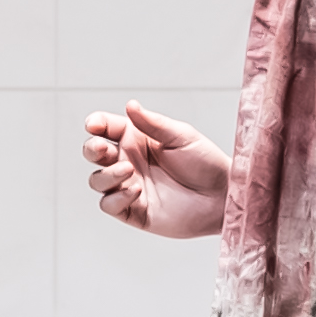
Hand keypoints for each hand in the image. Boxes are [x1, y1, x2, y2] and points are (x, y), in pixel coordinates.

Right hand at [84, 103, 225, 238]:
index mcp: (137, 139)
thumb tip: (130, 105)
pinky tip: (136, 190)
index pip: (107, 128)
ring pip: (98, 180)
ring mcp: (129, 187)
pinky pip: (109, 205)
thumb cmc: (206, 163)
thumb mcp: (182, 136)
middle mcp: (129, 162)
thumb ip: (153, 123)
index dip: (96, 124)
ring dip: (107, 174)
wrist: (223, 196)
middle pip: (94, 154)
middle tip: (104, 148)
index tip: (94, 125)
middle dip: (92, 148)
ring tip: (128, 170)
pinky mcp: (134, 211)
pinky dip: (116, 198)